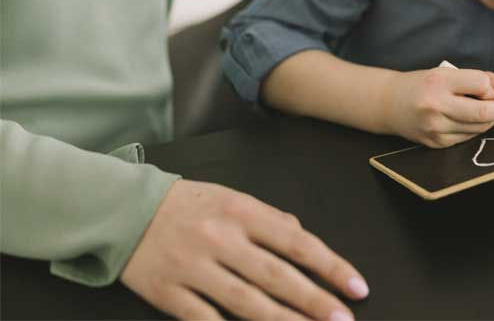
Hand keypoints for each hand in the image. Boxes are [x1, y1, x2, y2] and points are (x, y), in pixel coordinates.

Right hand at [121, 180, 368, 319]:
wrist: (123, 210)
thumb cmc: (188, 204)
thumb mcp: (232, 198)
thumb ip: (270, 218)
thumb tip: (302, 237)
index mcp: (243, 212)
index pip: (297, 242)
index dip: (331, 266)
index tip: (357, 287)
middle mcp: (222, 240)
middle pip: (277, 277)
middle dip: (315, 302)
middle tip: (344, 320)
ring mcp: (194, 268)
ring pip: (247, 303)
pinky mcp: (168, 293)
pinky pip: (205, 320)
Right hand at [383, 67, 493, 147]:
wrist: (390, 103)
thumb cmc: (423, 84)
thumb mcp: (448, 72)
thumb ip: (482, 78)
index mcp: (439, 82)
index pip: (481, 84)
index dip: (490, 88)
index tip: (487, 88)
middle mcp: (436, 106)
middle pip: (484, 113)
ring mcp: (435, 128)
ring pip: (480, 128)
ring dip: (486, 119)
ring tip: (476, 109)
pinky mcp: (436, 143)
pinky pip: (468, 138)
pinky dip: (472, 128)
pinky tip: (461, 119)